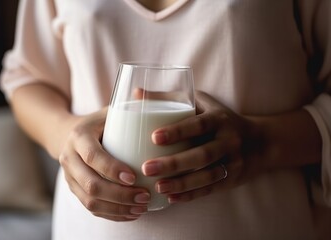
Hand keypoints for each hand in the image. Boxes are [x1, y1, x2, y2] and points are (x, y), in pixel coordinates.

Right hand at [59, 108, 150, 220]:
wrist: (67, 135)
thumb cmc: (97, 123)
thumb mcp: (108, 111)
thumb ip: (126, 106)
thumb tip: (146, 94)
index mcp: (78, 136)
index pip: (93, 156)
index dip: (113, 169)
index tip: (135, 177)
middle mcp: (69, 158)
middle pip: (91, 185)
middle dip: (120, 195)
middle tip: (145, 196)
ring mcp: (69, 177)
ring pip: (90, 201)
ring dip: (117, 208)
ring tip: (141, 208)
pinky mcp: (74, 189)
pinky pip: (90, 208)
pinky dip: (111, 214)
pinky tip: (131, 214)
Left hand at [141, 91, 262, 202]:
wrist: (260, 142)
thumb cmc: (221, 118)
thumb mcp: (201, 102)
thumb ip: (170, 98)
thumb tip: (135, 93)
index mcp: (219, 119)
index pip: (198, 125)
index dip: (178, 131)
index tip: (154, 137)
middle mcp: (228, 140)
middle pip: (202, 154)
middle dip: (174, 163)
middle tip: (146, 168)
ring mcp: (232, 162)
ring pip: (207, 176)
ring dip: (182, 183)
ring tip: (158, 187)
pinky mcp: (232, 179)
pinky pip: (210, 189)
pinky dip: (191, 195)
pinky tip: (171, 198)